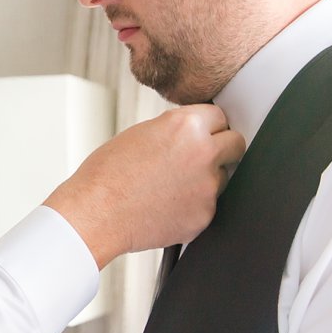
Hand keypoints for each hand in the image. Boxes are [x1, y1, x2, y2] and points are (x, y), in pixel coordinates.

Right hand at [44, 104, 244, 266]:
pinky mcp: (205, 216)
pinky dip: (192, 206)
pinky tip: (165, 206)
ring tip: (169, 188)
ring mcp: (208, 187)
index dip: (209, 126)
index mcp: (186, 125)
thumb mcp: (141, 135)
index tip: (205, 133)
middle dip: (222, 148)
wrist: (95, 214)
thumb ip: (175, 131)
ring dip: (205, 180)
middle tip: (199, 158)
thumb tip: (194, 135)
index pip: (220, 116)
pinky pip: (208, 206)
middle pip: (236, 143)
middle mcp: (204, 152)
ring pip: (222, 177)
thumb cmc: (107, 175)